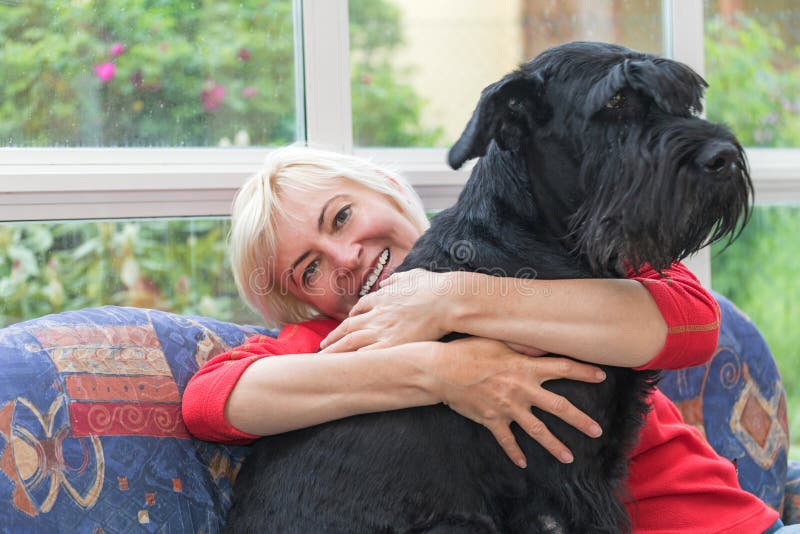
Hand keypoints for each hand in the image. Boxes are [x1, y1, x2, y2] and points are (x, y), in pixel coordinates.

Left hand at [320, 269, 454, 352]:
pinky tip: (345, 370)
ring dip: (334, 352)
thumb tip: (389, 281)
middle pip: (348, 327)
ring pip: (350, 342)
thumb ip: (399, 280)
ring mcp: (382, 329)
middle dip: (333, 338)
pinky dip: (353, 362)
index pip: (360, 309)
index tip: (343, 326)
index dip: (350, 319)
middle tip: (321, 347)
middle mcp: (377, 314)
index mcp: (382, 297)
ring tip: (323, 361)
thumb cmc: (434, 287)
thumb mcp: (413, 276)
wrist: (446, 299)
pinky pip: (366, 356)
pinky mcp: (391, 344)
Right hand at [426, 337, 604, 467]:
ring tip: (568, 457)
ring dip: (554, 445)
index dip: (583, 372)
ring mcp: (507, 407)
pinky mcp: (492, 420)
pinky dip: (514, 452)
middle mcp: (521, 389)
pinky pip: (506, 440)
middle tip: (596, 431)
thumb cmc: (468, 350)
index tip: (601, 376)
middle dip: (580, 420)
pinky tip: (523, 463)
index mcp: (525, 367)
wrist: (441, 371)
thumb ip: (524, 346)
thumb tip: (545, 347)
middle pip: (558, 406)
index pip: (562, 368)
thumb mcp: (499, 341)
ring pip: (537, 430)